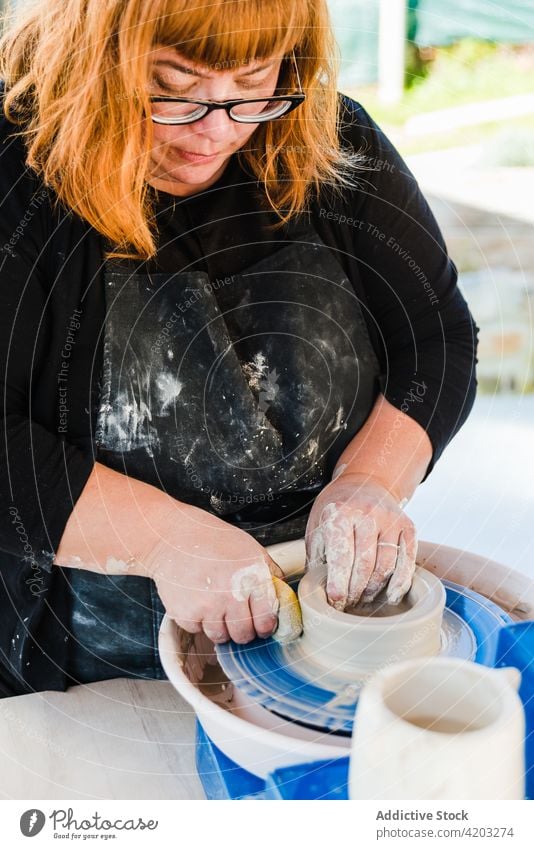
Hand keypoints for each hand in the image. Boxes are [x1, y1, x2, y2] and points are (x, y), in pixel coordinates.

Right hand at [144, 504, 283, 643]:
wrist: (173, 537)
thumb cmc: (213, 540)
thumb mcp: (251, 550)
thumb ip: (270, 574)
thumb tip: (282, 598)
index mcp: (252, 578)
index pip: (267, 621)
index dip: (265, 626)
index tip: (261, 624)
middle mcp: (231, 594)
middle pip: (244, 635)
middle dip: (243, 630)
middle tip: (237, 616)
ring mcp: (207, 606)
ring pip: (221, 637)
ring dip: (220, 627)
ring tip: (215, 605)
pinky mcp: (185, 614)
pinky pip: (198, 630)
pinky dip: (198, 621)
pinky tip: (197, 600)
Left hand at [305, 472, 416, 609]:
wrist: (364, 483)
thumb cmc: (336, 512)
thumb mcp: (317, 528)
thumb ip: (317, 559)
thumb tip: (316, 594)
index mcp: (339, 514)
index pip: (341, 555)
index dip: (339, 583)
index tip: (336, 601)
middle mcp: (367, 514)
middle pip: (365, 565)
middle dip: (356, 591)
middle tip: (348, 604)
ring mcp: (390, 519)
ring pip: (386, 565)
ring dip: (375, 590)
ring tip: (363, 599)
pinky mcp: (408, 526)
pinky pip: (408, 560)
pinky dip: (401, 583)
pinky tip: (391, 596)